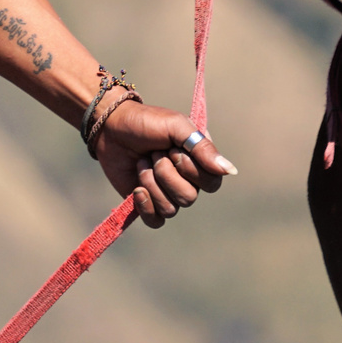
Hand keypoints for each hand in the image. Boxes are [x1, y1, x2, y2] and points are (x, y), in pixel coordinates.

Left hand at [92, 98, 234, 227]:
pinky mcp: (148, 203)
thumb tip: (230, 171)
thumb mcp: (176, 126)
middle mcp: (187, 180)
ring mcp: (167, 193)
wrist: (111, 127)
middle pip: (189, 198)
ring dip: (151, 183)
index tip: (174, 149)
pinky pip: (156, 221)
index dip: (190, 169)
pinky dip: (145, 206)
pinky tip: (137, 188)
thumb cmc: (147, 121)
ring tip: (142, 162)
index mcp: (199, 162)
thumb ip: (202, 147)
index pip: (212, 183)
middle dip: (165, 173)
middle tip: (154, 154)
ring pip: (171, 208)